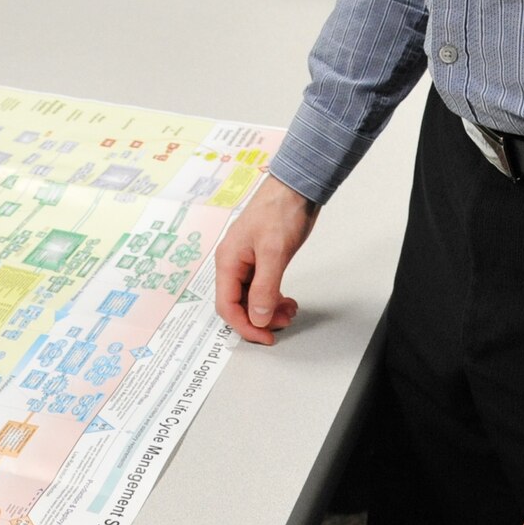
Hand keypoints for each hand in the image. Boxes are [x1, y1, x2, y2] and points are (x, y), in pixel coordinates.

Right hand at [213, 174, 316, 343]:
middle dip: (259, 319)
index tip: (265, 337)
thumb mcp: (274, 253)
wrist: (296, 187)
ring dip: (268, 310)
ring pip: (251, 298)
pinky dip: (274, 298)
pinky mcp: (260, 258)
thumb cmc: (280, 210)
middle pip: (237, 304)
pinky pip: (261, 287)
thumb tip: (258, 317)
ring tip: (288, 312)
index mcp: (228, 260)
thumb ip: (265, 289)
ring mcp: (246, 260)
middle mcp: (233, 262)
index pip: (226, 305)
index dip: (245, 326)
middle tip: (282, 323)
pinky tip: (287, 301)